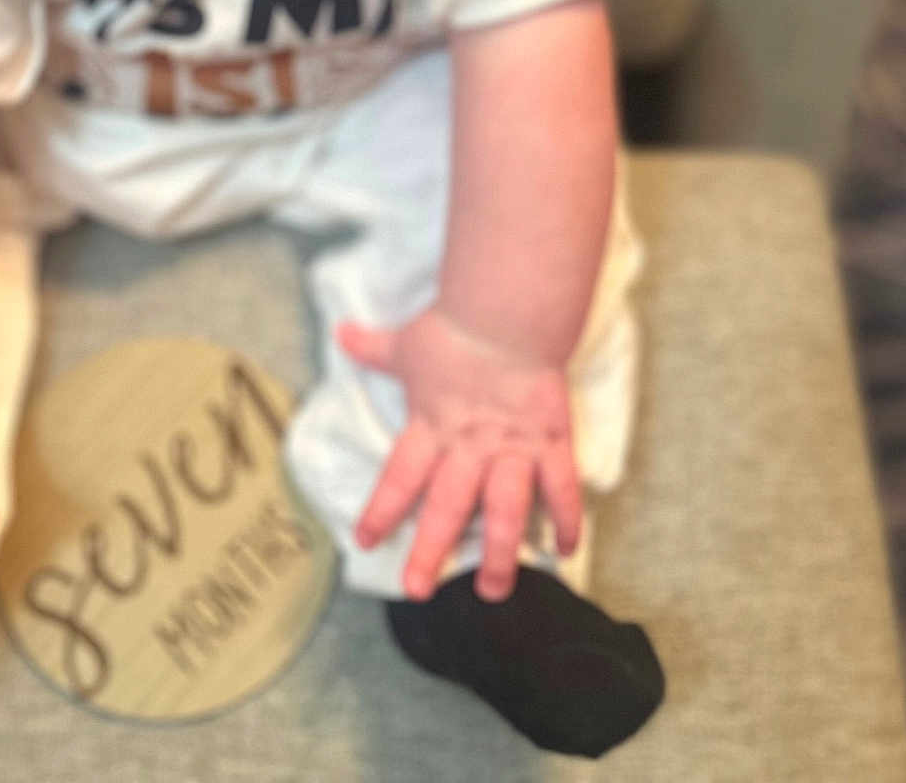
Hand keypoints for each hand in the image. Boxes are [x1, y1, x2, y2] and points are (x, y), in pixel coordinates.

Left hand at [338, 307, 580, 604]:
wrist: (508, 314)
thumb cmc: (454, 329)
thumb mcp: (407, 343)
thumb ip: (374, 348)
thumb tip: (339, 331)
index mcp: (430, 428)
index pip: (399, 478)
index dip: (381, 511)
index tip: (364, 541)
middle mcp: (469, 447)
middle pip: (447, 507)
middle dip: (431, 551)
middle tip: (418, 590)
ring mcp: (512, 449)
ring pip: (504, 511)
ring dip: (499, 554)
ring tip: (493, 590)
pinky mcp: (550, 443)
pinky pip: (561, 489)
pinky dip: (566, 520)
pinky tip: (565, 551)